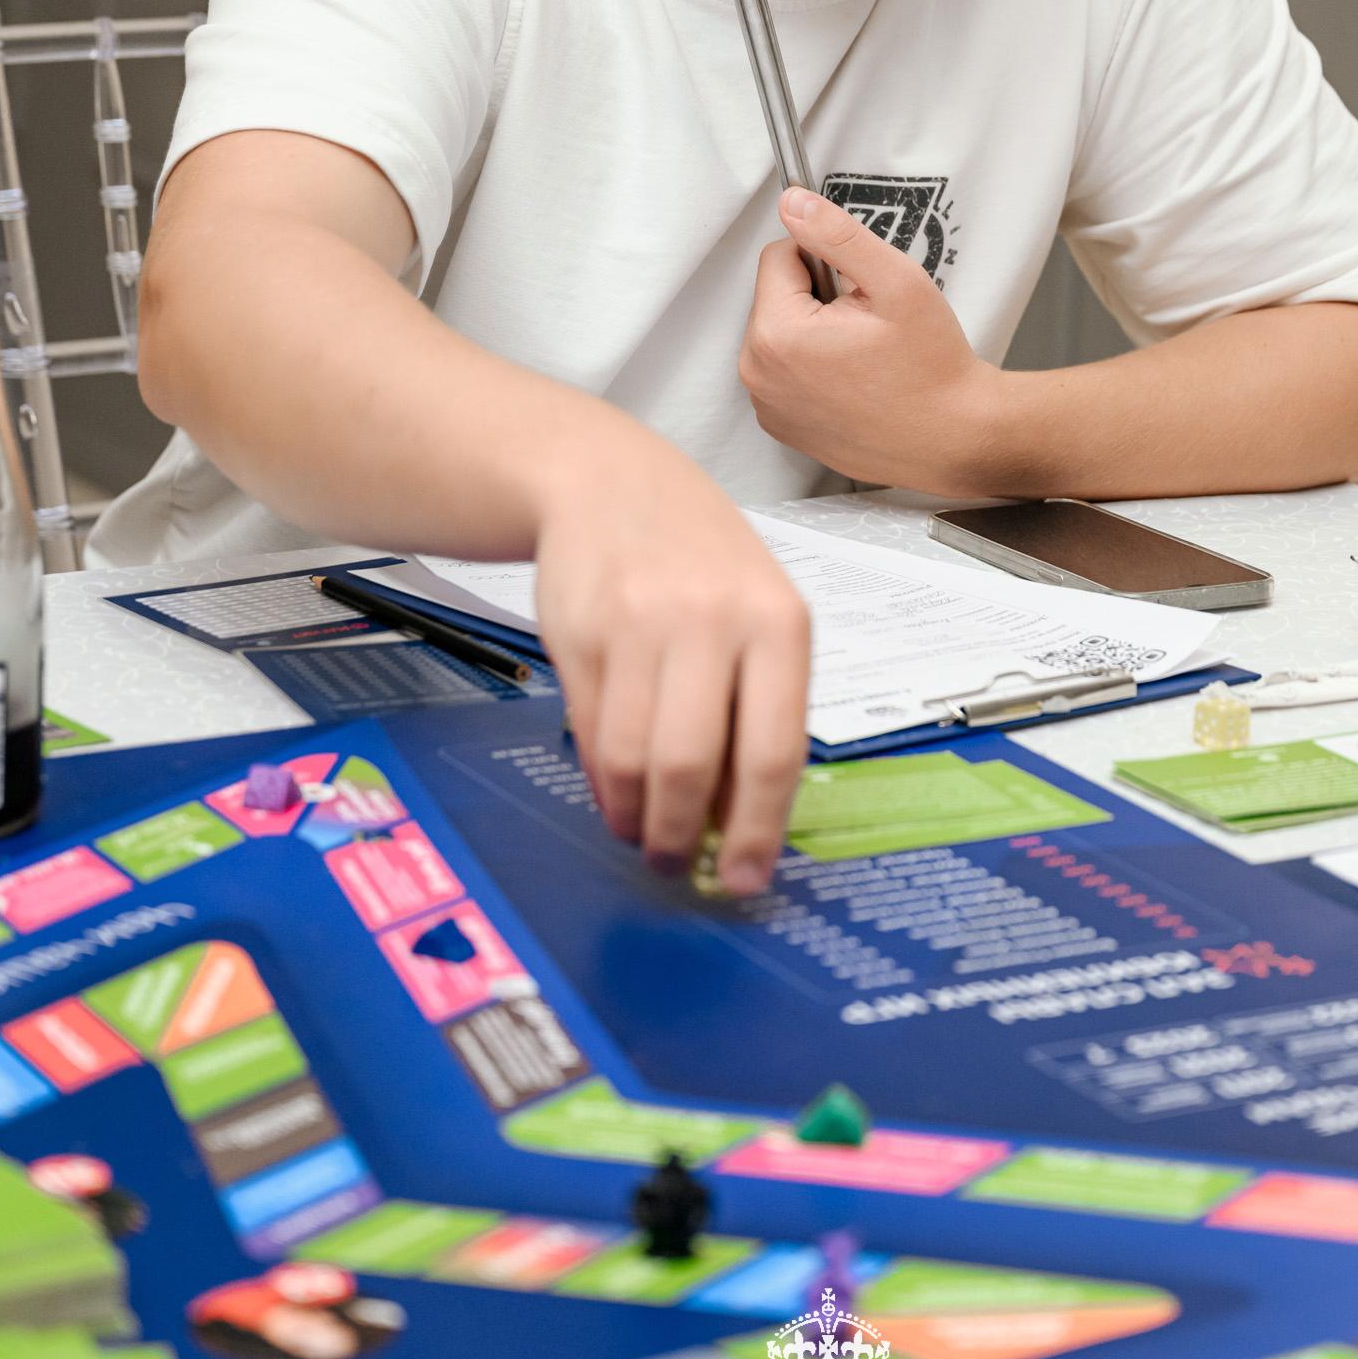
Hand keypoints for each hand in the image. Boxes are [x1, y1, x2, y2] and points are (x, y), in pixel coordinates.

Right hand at [529, 406, 809, 894]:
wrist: (609, 479)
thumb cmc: (700, 559)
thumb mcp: (758, 611)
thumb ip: (758, 706)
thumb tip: (739, 824)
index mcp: (778, 622)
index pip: (773, 750)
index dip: (755, 831)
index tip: (743, 879)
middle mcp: (711, 620)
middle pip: (691, 765)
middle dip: (679, 836)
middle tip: (675, 863)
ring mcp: (638, 624)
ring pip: (631, 760)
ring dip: (633, 815)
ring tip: (641, 828)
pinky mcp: (579, 632)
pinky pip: (591, 733)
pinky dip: (601, 776)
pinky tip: (614, 783)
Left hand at [740, 188, 996, 487]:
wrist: (955, 438)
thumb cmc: (932, 368)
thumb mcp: (895, 281)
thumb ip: (837, 235)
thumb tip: (793, 202)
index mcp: (777, 334)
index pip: (778, 256)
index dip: (824, 259)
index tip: (859, 287)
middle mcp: (758, 374)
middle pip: (775, 296)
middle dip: (817, 297)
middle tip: (867, 324)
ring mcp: (768, 405)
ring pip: (780, 332)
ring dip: (813, 331)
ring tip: (863, 354)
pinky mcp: (781, 424)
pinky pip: (784, 371)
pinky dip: (811, 367)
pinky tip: (854, 380)